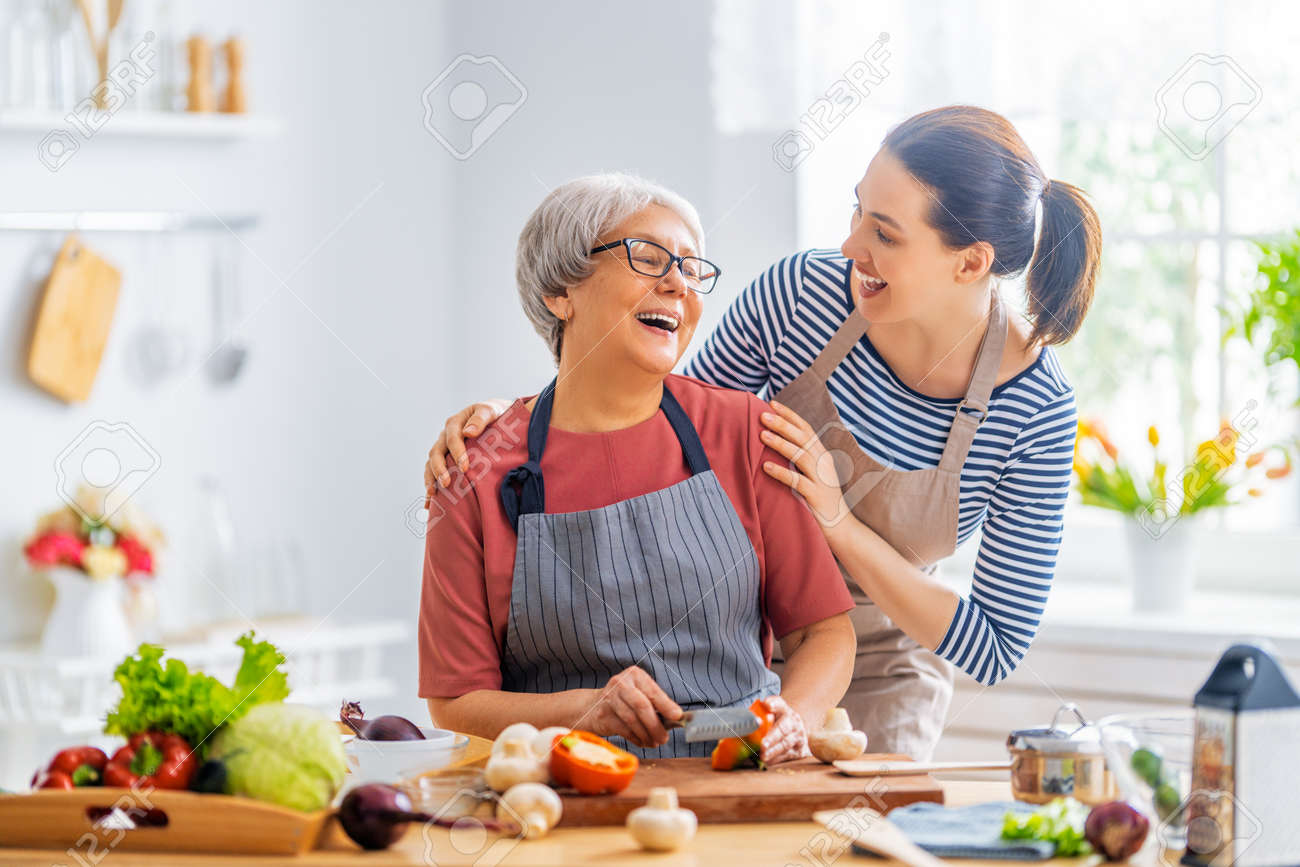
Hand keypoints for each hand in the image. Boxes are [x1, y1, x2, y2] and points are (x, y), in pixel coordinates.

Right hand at [424, 400, 509, 494]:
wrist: (498, 417)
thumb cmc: (496, 414)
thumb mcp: (491, 410)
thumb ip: (481, 418)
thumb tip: (469, 432)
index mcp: (455, 423)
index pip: (453, 438)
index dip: (457, 453)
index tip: (464, 468)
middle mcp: (446, 436)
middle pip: (436, 452)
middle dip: (440, 469)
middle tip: (446, 483)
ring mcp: (444, 448)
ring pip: (431, 463)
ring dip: (431, 478)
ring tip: (433, 493)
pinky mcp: (445, 460)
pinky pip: (433, 472)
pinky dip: (431, 485)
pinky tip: (430, 501)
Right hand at [581, 666, 682, 748]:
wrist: (592, 707)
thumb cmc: (625, 701)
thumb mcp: (641, 694)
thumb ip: (657, 703)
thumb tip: (677, 718)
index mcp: (635, 675)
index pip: (653, 691)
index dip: (666, 705)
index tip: (677, 716)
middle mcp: (620, 683)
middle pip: (641, 706)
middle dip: (655, 725)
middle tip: (664, 738)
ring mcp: (609, 698)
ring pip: (632, 720)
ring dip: (646, 735)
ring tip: (654, 742)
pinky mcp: (602, 715)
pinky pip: (623, 730)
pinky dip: (635, 738)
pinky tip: (642, 742)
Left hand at [758, 694, 808, 764]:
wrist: (795, 734)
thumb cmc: (777, 725)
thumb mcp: (770, 716)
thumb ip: (761, 712)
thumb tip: (757, 712)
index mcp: (785, 710)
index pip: (779, 704)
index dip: (774, 704)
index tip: (768, 705)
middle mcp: (794, 722)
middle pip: (783, 728)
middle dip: (772, 737)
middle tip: (763, 745)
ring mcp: (800, 737)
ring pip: (786, 745)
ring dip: (774, 752)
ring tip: (763, 756)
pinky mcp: (802, 751)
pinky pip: (789, 756)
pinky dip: (777, 759)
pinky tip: (769, 761)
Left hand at [759, 400, 853, 534]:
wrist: (840, 527)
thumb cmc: (820, 499)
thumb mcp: (812, 473)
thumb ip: (799, 457)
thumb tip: (775, 439)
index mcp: (822, 455)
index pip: (806, 428)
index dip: (789, 415)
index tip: (772, 403)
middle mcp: (824, 463)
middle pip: (803, 438)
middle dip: (783, 424)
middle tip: (763, 415)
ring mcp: (821, 479)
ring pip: (801, 456)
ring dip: (781, 444)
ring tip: (762, 435)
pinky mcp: (817, 496)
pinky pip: (798, 482)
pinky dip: (782, 473)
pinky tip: (766, 467)